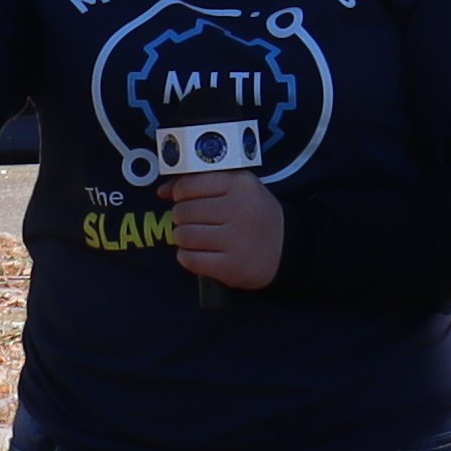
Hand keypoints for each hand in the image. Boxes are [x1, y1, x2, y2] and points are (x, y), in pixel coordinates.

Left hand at [163, 171, 284, 290]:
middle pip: (182, 212)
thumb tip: (162, 191)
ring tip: (200, 238)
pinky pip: (189, 259)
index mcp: (239, 185)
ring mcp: (235, 240)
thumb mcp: (236, 188)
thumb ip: (199, 183)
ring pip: (183, 236)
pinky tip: (201, 253)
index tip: (188, 200)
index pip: (188, 185)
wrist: (288, 248)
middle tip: (197, 222)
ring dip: (184, 238)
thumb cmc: (255, 213)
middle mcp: (238, 210)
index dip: (180, 194)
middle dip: (183, 218)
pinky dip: (188, 257)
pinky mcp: (230, 266)